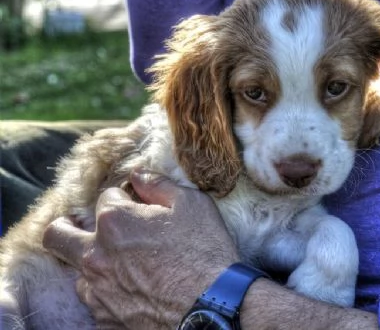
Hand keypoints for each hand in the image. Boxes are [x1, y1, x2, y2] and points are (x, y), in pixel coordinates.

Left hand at [42, 168, 238, 328]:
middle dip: (66, 226)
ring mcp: (97, 289)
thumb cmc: (205, 252)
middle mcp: (96, 254)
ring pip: (79, 271)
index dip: (127, 199)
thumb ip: (159, 185)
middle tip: (83, 228)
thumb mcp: (192, 204)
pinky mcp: (105, 318)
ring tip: (125, 267)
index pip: (106, 198)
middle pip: (58, 234)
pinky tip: (136, 291)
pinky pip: (97, 300)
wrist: (212, 307)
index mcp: (115, 220)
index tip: (141, 207)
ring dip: (96, 263)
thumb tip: (139, 173)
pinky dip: (110, 293)